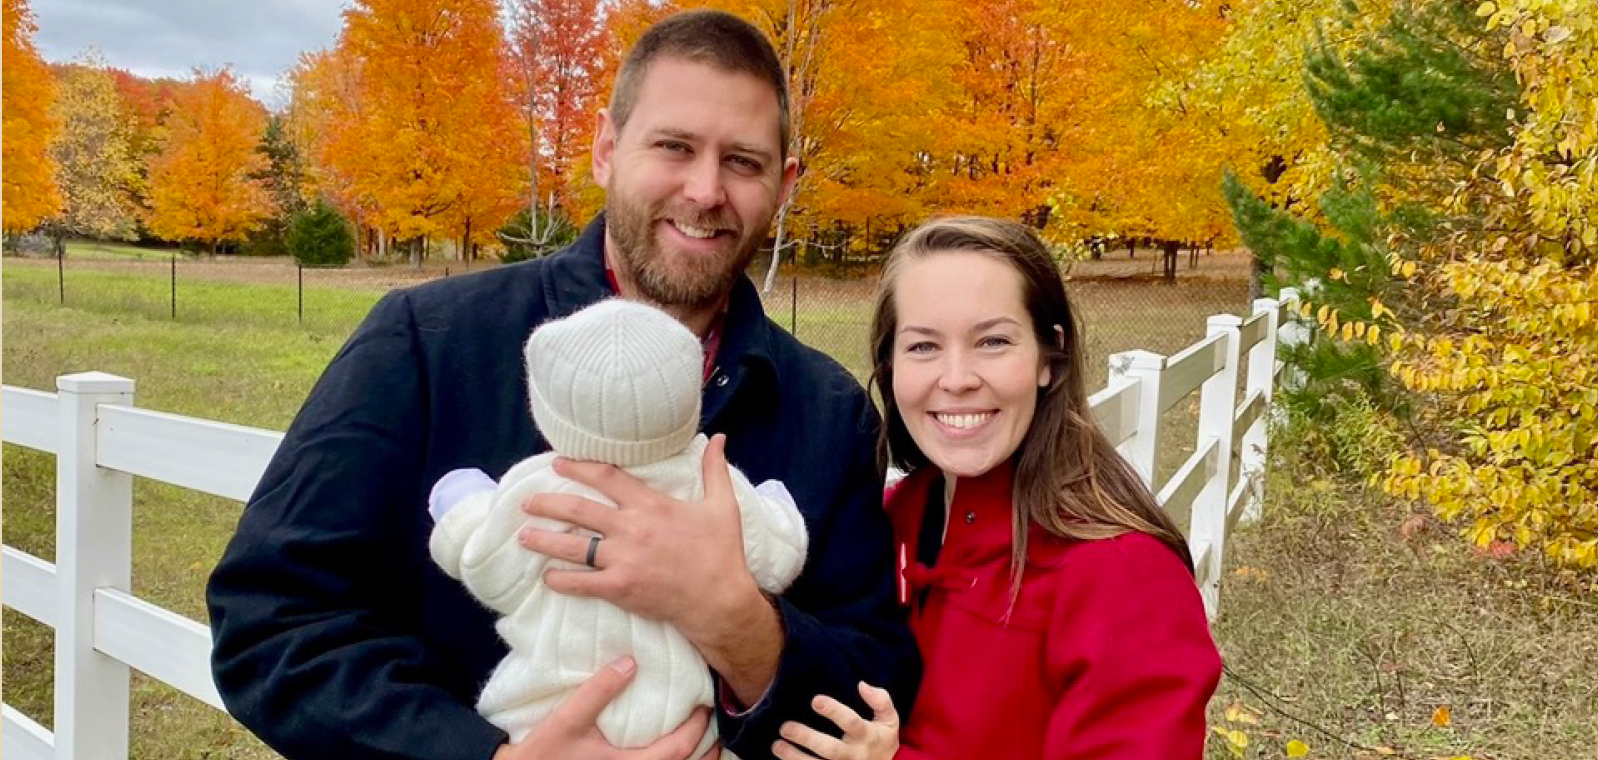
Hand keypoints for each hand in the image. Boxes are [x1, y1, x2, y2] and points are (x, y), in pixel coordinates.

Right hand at [492, 656, 712, 759]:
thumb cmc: (544, 752)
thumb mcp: (569, 718)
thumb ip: (599, 690)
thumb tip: (630, 662)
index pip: (679, 750)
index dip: (697, 728)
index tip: (705, 707)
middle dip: (707, 752)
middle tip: (715, 729)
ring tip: (704, 745)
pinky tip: (671, 756)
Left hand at [518, 434, 758, 637]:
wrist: (719, 600)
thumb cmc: (721, 553)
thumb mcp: (722, 505)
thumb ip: (714, 470)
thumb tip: (720, 437)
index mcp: (652, 505)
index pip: (607, 478)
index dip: (579, 468)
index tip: (558, 464)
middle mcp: (632, 528)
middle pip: (579, 510)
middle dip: (547, 504)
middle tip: (526, 502)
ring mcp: (624, 560)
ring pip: (573, 547)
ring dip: (544, 541)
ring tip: (523, 536)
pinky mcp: (620, 589)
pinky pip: (582, 583)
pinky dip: (561, 580)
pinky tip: (547, 577)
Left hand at [773, 682, 899, 759]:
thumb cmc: (883, 739)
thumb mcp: (889, 719)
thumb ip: (880, 700)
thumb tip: (862, 685)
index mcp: (867, 736)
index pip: (851, 723)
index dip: (835, 712)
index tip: (815, 700)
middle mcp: (854, 755)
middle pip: (830, 749)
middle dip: (807, 738)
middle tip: (785, 727)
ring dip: (795, 758)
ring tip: (776, 746)